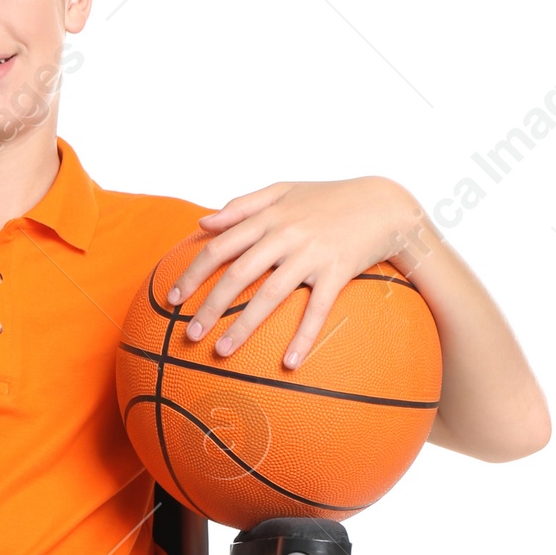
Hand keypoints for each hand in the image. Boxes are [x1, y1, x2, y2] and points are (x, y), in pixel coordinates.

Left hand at [169, 177, 428, 366]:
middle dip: (209, 306)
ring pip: (270, 295)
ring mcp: (311, 254)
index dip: (192, 274)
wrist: (383, 204)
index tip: (172, 299)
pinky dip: (303, 337)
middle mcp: (285, 235)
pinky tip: (288, 364)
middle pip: (237, 274)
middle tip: (189, 335)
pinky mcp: (337, 271)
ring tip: (220, 353)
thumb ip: (242, 205)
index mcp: (268, 217)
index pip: (219, 247)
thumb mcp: (283, 190)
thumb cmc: (328, 199)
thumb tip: (203, 223)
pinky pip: (317, 309)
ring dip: (242, 326)